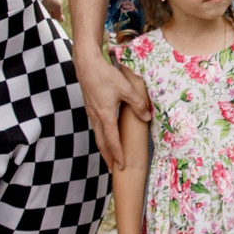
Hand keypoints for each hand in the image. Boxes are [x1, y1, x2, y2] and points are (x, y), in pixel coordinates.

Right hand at [75, 46, 149, 172]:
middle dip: (108, 157)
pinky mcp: (90, 106)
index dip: (117, 154)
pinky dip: (101, 136)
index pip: (112, 141)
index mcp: (105, 115)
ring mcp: (91, 112)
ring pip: (97, 135)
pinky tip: (104, 136)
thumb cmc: (105, 75)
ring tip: (109, 156)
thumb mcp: (126, 89)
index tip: (121, 166)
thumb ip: (138, 104)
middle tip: (113, 169)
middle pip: (101, 143)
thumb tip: (147, 117)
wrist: (86, 64)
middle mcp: (96, 117)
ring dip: (104, 147)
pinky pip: (96, 126)